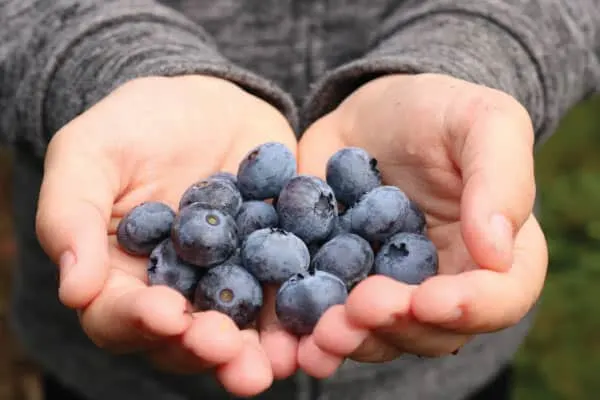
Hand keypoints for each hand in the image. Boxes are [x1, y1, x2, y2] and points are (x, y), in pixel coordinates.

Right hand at [35, 75, 298, 396]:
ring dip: (259, 351)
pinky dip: (305, 313)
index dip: (138, 320)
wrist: (204, 102)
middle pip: (185, 339)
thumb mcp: (89, 154)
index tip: (164, 314)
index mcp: (122, 277)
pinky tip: (321, 321)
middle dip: (205, 347)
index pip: (119, 315)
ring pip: (241, 331)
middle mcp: (178, 293)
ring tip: (279, 360)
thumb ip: (71, 216)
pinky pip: (289, 294)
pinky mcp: (276, 265)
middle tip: (226, 347)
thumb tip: (74, 290)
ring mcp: (231, 284)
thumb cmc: (135, 126)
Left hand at [296, 73, 547, 376]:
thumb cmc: (438, 112)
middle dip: (397, 327)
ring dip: (352, 340)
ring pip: (379, 335)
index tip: (429, 299)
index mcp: (493, 252)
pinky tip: (290, 340)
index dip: (471, 307)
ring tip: (321, 332)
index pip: (501, 297)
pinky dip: (309, 335)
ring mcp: (390, 289)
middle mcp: (445, 283)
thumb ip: (501, 179)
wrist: (371, 117)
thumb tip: (497, 252)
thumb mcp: (483, 121)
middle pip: (432, 330)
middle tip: (360, 309)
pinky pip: (329, 317)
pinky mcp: (342, 284)